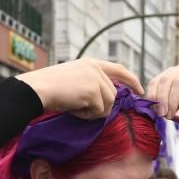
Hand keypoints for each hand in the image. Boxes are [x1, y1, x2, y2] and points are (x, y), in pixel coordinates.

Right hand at [16, 59, 142, 118]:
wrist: (38, 89)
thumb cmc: (50, 88)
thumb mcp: (74, 79)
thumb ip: (91, 84)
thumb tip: (106, 102)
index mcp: (91, 63)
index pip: (118, 69)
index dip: (132, 80)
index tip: (140, 90)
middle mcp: (96, 68)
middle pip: (113, 94)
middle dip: (102, 107)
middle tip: (81, 110)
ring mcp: (96, 79)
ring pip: (108, 104)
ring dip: (93, 112)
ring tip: (75, 107)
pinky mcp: (94, 91)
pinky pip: (99, 111)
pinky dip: (86, 115)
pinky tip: (73, 108)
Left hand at [146, 63, 178, 126]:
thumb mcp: (171, 107)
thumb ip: (161, 105)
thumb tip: (149, 107)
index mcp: (171, 73)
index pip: (155, 81)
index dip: (152, 96)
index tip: (153, 112)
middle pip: (166, 80)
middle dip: (161, 99)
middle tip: (162, 115)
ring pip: (178, 83)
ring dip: (172, 102)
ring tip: (170, 116)